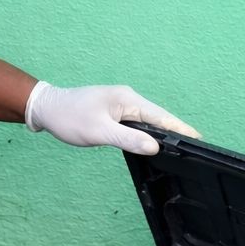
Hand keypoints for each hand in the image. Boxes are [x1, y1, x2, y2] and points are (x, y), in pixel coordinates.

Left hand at [24, 82, 198, 154]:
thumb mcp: (99, 132)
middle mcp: (127, 98)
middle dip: (175, 130)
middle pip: (158, 116)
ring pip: (147, 120)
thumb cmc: (69, 118)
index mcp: (127, 100)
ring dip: (160, 130)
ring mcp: (120, 104)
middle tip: (194, 145)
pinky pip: (136, 121)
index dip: (179, 128)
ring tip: (178, 144)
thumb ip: (128, 139)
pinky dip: (145, 131)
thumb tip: (155, 146)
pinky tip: (150, 141)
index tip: (198, 137)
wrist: (46, 108)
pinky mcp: (113, 111)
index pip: (160, 115)